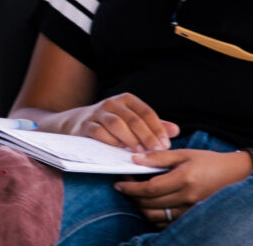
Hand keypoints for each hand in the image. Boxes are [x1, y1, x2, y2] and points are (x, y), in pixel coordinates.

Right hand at [57, 92, 178, 152]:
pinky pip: (99, 132)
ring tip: (140, 152)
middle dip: (147, 136)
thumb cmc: (111, 123)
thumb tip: (175, 131)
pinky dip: (111, 141)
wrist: (77, 123)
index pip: (146, 112)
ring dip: (130, 139)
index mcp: (127, 100)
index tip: (165, 145)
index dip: (158, 128)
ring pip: (116, 124)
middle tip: (156, 150)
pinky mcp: (85, 125)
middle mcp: (112, 103)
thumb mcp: (132, 121)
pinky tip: (120, 150)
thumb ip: (153, 126)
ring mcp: (97, 113)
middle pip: (133, 119)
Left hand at [114, 149, 252, 226]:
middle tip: (126, 187)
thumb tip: (134, 159)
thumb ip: (159, 157)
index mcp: (184, 179)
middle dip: (133, 197)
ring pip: (157, 217)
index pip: (149, 189)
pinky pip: (168, 223)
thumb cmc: (210, 161)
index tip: (119, 184)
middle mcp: (188, 198)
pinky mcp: (193, 217)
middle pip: (150, 205)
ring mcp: (191, 210)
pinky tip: (152, 205)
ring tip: (138, 196)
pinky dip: (155, 216)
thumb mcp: (185, 154)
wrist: (237, 174)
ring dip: (142, 208)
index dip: (131, 188)